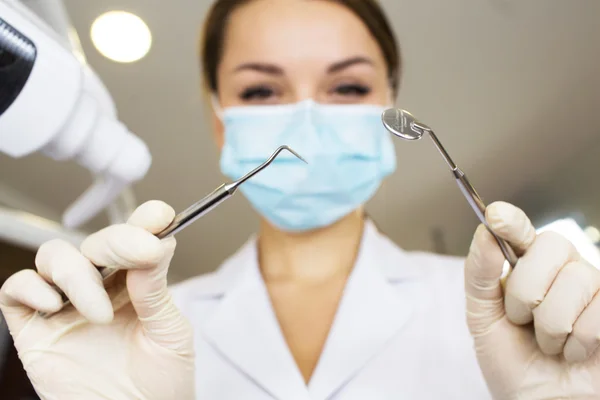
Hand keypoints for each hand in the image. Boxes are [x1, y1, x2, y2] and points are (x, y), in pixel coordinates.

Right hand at [0, 201, 193, 399]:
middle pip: (94, 242)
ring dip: (77, 274)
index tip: (160, 217)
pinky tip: (56, 307)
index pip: (136, 239)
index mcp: (136, 283)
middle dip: (117, 242)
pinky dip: (31, 288)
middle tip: (141, 254)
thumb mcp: (170, 333)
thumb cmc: (160, 382)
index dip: (145, 222)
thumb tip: (155, 244)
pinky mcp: (34, 330)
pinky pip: (16, 290)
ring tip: (101, 313)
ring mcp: (65, 307)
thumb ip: (157, 290)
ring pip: (54, 256)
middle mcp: (100, 288)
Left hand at [465, 201, 599, 398]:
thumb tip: (484, 232)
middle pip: (551, 246)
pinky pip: (598, 312)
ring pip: (576, 281)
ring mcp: (591, 288)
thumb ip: (480, 275)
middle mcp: (561, 269)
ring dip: (551, 326)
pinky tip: (573, 351)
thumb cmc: (511, 359)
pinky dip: (578, 342)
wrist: (538, 399)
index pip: (521, 230)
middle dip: (527, 291)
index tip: (496, 216)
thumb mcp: (483, 317)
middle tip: (522, 320)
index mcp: (525, 265)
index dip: (511, 220)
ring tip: (549, 342)